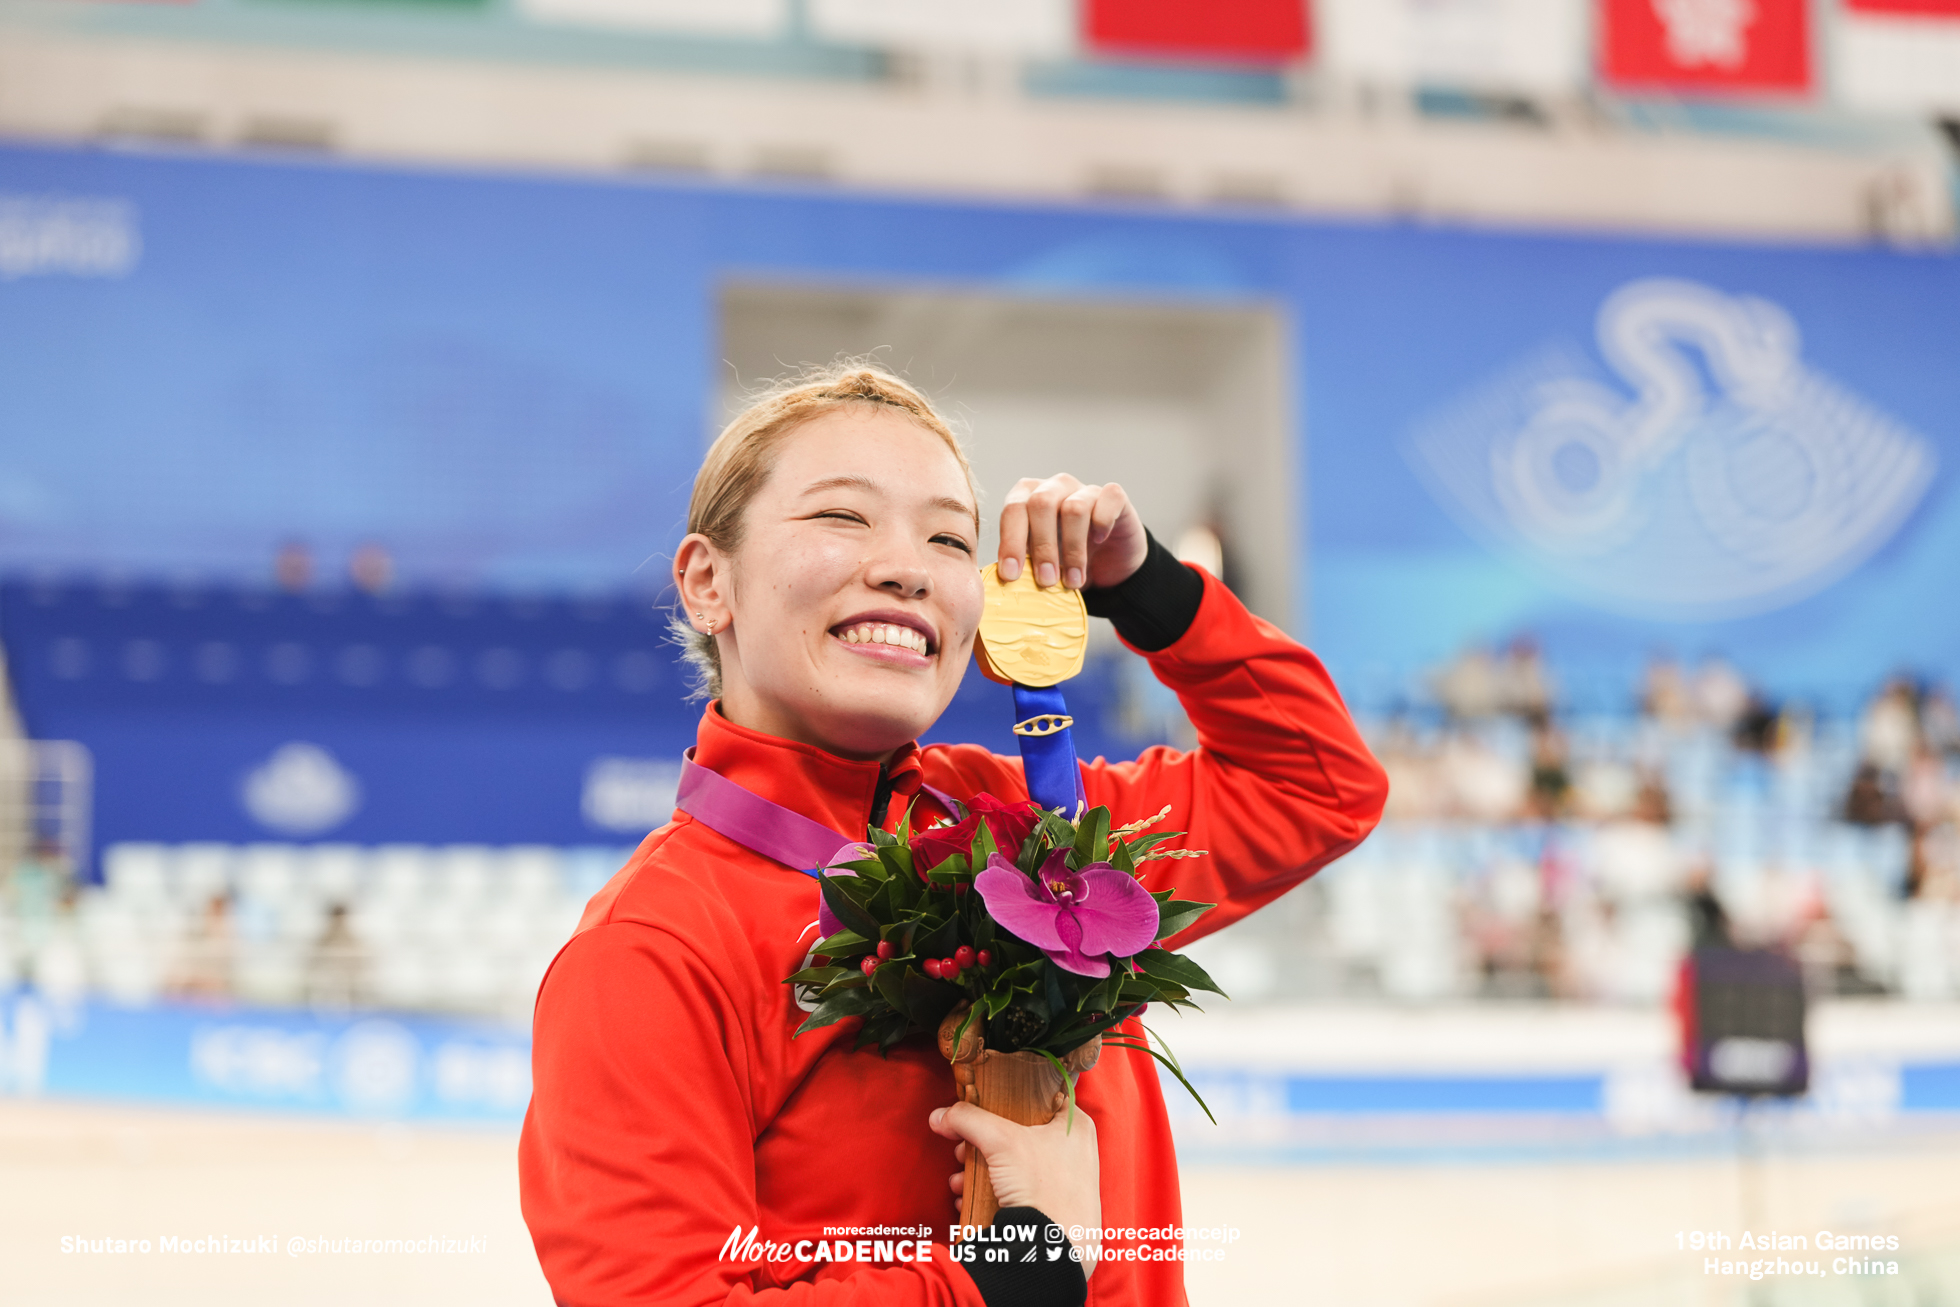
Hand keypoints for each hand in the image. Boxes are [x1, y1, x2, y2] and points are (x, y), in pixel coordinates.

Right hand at [929, 1101, 1101, 1276]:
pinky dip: (989, 1194)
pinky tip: (970, 1198)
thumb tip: (941, 1116)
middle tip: (964, 1149)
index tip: (981, 1106)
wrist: (1054, 1253)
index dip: (1005, 1100)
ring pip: (1012, 1165)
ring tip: (961, 1180)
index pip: (1039, 1096)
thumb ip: (968, 1120)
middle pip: (1017, 1133)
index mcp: (1075, 1125)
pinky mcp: (1051, 1209)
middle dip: (982, 1144)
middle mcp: (1074, 1151)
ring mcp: (1064, 1182)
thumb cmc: (1044, 1190)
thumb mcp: (1001, 1141)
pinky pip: (1016, 1192)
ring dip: (978, 1171)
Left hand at [997, 475, 1146, 591]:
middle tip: (1046, 581)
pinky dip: (1102, 522)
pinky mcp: (1114, 496)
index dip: (1011, 542)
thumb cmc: (1064, 562)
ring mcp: (1084, 488)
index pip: (1013, 510)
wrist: (1107, 564)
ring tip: (1073, 581)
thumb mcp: (1037, 564)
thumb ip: (1019, 565)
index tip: (1011, 575)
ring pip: (1074, 508)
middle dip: (1042, 547)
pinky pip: (1108, 499)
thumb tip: (998, 584)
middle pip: (1041, 504)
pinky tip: (1099, 541)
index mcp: (1027, 498)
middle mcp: (1054, 486)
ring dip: (1073, 549)